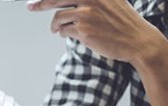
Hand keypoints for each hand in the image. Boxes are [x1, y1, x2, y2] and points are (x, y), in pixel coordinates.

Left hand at [27, 0, 164, 63]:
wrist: (137, 40)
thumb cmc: (122, 21)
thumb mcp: (108, 1)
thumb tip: (65, 1)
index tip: (34, 0)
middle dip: (40, 3)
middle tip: (30, 6)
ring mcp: (86, 14)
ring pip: (58, 18)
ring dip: (55, 25)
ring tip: (57, 29)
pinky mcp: (83, 30)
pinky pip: (64, 31)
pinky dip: (63, 32)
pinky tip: (67, 34)